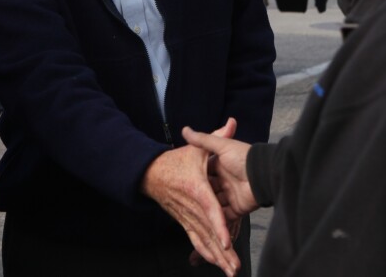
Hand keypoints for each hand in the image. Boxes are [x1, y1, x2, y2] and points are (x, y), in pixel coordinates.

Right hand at [141, 121, 239, 276]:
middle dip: (222, 252)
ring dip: (217, 257)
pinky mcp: (185, 221)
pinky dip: (205, 252)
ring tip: (231, 271)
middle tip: (235, 267)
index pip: (211, 210)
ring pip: (203, 240)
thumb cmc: (176, 160)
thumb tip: (231, 122)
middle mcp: (192, 207)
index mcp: (197, 189)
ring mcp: (188, 216)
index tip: (227, 240)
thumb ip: (213, 137)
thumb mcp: (195, 149)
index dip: (219, 226)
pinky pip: (196, 239)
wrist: (150, 173)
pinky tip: (215, 263)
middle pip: (209, 233)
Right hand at [183, 119, 257, 220]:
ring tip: (190, 211)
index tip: (182, 178)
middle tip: (184, 198)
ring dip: (206, 207)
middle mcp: (225, 181)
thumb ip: (204, 139)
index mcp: (221, 166)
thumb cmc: (242, 158)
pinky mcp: (236, 209)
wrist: (262, 175)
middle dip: (199, 193)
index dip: (195, 175)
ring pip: (215, 203)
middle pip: (209, 189)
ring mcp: (231, 195)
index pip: (205, 171)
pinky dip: (217, 220)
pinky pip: (225, 217)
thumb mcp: (221, 146)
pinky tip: (204, 221)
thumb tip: (185, 130)